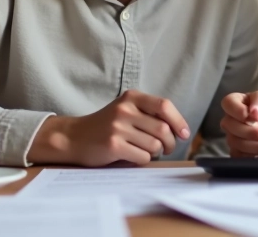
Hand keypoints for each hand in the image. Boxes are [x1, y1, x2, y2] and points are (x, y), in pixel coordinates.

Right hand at [28, 90, 190, 166]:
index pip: (164, 106)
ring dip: (156, 152)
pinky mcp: (113, 145)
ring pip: (154, 145)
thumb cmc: (106, 125)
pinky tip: (133, 156)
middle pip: (163, 129)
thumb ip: (148, 113)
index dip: (178, 121)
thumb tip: (179, 129)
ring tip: (147, 151)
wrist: (74, 137)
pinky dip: (143, 159)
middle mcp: (125, 109)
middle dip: (170, 143)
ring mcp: (118, 127)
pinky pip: (143, 156)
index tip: (184, 134)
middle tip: (166, 148)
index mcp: (131, 97)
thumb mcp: (126, 109)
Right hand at [220, 91, 257, 156]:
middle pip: (228, 124)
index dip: (237, 110)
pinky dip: (254, 154)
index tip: (254, 117)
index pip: (227, 103)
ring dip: (255, 145)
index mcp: (237, 103)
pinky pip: (239, 155)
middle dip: (248, 131)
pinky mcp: (236, 152)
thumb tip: (253, 112)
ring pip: (235, 142)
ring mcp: (232, 137)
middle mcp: (231, 120)